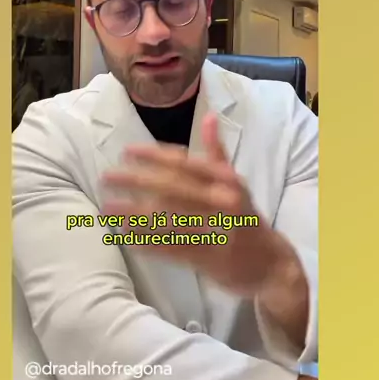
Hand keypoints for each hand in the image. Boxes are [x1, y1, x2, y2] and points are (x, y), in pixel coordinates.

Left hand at [102, 112, 298, 299]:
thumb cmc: (245, 218)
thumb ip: (217, 151)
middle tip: (107, 177)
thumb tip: (209, 116)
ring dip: (134, 213)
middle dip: (136, 181)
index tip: (127, 151)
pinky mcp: (209, 258)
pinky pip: (172, 248)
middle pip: (172, 187)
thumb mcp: (235, 182)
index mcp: (226, 179)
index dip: (154, 155)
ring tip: (108, 208)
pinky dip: (148, 242)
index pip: (185, 162)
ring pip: (168, 219)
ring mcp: (215, 231)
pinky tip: (127, 236)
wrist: (271, 263)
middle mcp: (222, 201)